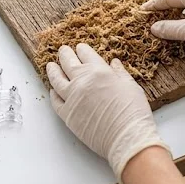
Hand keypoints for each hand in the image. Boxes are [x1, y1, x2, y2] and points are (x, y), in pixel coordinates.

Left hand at [47, 44, 168, 183]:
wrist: (126, 136)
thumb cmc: (133, 112)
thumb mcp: (131, 86)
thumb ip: (120, 73)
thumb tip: (113, 63)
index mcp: (100, 71)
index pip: (87, 55)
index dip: (82, 49)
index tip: (80, 47)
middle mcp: (82, 81)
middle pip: (68, 64)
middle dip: (65, 55)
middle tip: (62, 50)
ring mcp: (72, 98)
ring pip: (56, 80)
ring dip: (52, 71)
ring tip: (51, 66)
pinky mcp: (66, 114)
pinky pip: (55, 101)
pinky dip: (52, 93)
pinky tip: (53, 90)